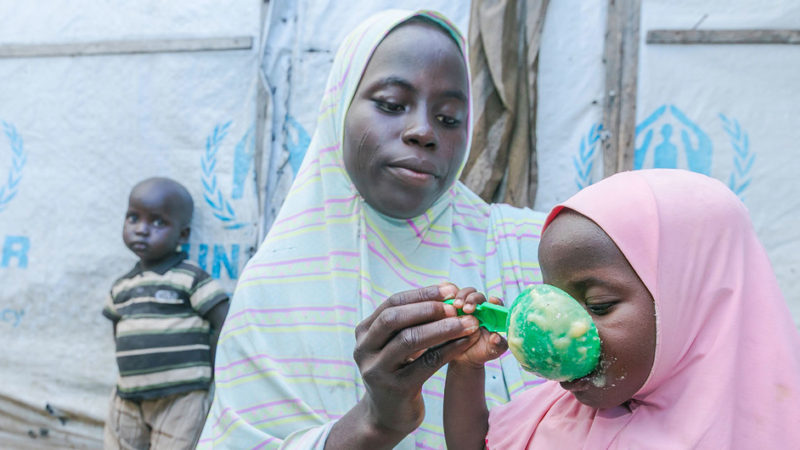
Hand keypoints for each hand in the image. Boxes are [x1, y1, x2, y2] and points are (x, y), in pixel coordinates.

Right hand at [350, 283, 479, 441]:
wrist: (387, 415)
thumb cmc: (398, 371)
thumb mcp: (397, 345)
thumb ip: (413, 322)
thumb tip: (448, 294)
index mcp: (364, 332)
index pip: (392, 303)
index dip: (422, 294)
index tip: (449, 289)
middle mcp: (365, 349)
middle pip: (394, 319)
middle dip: (428, 309)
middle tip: (456, 307)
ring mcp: (378, 370)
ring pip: (409, 340)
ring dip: (443, 328)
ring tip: (468, 323)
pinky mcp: (396, 389)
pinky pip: (426, 364)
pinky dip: (448, 350)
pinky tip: (465, 342)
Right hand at [449, 287, 507, 368]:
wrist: (463, 357)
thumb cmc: (480, 351)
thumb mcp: (491, 350)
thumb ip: (498, 345)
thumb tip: (496, 338)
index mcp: (492, 315)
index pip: (495, 304)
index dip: (494, 301)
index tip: (492, 301)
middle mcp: (479, 308)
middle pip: (477, 296)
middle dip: (472, 299)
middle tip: (467, 308)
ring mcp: (464, 307)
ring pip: (463, 295)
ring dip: (460, 298)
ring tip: (456, 306)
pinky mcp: (451, 308)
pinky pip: (449, 299)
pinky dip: (447, 299)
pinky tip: (444, 305)